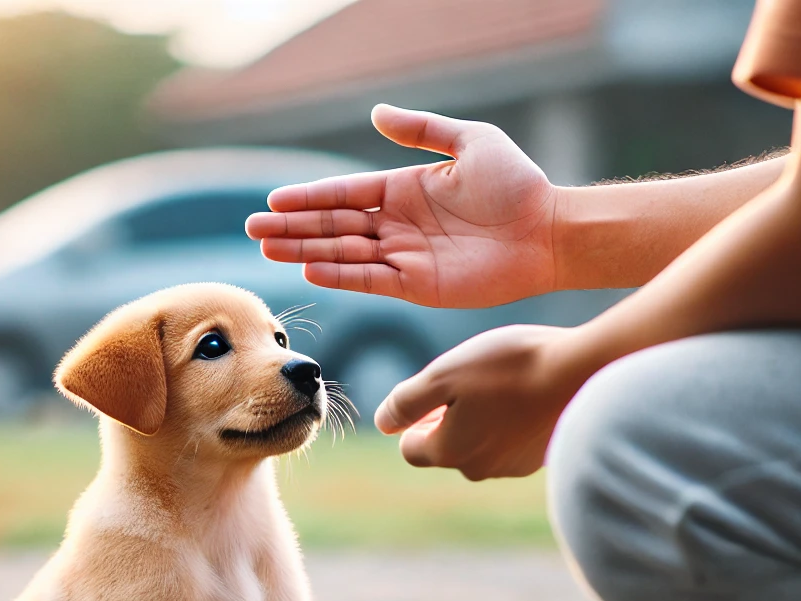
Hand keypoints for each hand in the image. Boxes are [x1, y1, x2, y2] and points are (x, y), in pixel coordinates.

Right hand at [245, 104, 557, 307]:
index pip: (345, 195)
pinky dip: (340, 276)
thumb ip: (421, 131)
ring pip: (343, 254)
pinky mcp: (417, 287)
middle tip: (253, 229)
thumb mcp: (469, 142)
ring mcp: (404, 258)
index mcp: (404, 190)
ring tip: (267, 249)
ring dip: (305, 252)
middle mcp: (398, 226)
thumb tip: (376, 113)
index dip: (309, 199)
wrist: (547, 232)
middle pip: (334, 226)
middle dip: (294, 227)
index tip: (274, 200)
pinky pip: (370, 281)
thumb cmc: (516, 184)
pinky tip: (310, 270)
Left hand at [375, 325, 592, 479]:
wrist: (586, 372)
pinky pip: (514, 442)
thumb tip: (383, 423)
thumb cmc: (509, 368)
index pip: (411, 448)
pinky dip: (513, 421)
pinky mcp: (544, 457)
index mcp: (450, 452)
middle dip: (447, 419)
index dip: (414, 419)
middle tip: (470, 381)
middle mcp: (480, 469)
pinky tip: (530, 394)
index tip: (435, 391)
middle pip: (447, 448)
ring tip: (504, 384)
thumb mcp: (443, 375)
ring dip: (482, 419)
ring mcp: (515, 467)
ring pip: (482, 445)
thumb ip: (406, 402)